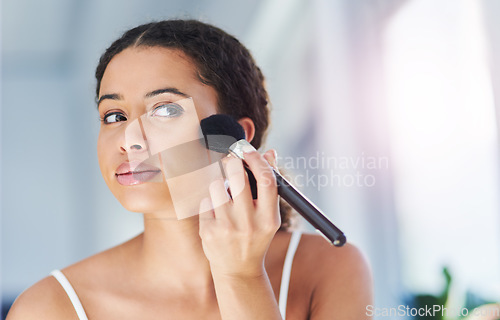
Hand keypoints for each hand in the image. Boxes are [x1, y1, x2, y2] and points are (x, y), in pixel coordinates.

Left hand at [198, 149, 279, 277]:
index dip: (257, 160)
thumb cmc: (255, 235)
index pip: (266, 180)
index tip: (248, 150)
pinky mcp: (208, 232)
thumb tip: (270, 153)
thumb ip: (268, 185)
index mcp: (268, 218)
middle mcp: (249, 224)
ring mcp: (227, 228)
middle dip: (232, 163)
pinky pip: (205, 201)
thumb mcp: (268, 215)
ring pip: (217, 186)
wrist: (238, 270)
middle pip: (237, 177)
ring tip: (224, 196)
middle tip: (231, 161)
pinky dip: (210, 203)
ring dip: (219, 185)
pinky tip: (216, 215)